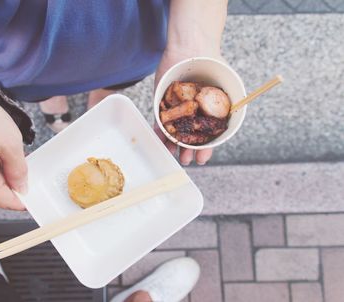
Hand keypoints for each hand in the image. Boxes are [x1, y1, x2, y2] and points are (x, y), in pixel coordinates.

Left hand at [154, 48, 224, 165]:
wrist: (191, 45)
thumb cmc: (212, 62)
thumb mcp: (225, 83)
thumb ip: (231, 99)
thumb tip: (240, 112)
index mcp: (208, 113)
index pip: (207, 136)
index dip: (205, 149)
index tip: (202, 159)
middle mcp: (192, 113)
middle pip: (188, 137)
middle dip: (186, 150)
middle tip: (185, 161)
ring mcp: (176, 108)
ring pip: (173, 131)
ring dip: (171, 143)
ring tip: (170, 153)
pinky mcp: (161, 101)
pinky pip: (159, 118)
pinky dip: (158, 128)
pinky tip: (158, 138)